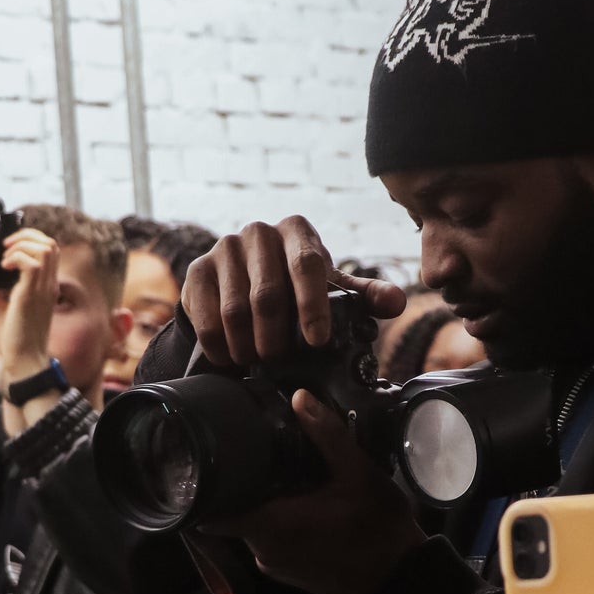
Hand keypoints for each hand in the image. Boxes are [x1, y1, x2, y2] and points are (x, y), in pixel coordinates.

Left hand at [0, 227, 59, 387]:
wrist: (24, 361)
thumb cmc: (17, 342)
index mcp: (44, 287)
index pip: (48, 250)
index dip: (29, 240)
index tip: (7, 249)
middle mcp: (47, 285)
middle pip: (50, 243)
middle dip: (26, 236)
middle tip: (6, 247)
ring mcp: (43, 289)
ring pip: (44, 248)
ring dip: (21, 245)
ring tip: (5, 257)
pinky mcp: (32, 295)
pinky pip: (31, 263)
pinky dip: (15, 258)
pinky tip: (3, 267)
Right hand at [181, 216, 404, 364]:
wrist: (242, 282)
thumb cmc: (296, 287)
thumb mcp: (332, 290)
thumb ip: (364, 297)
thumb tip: (396, 302)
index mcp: (297, 231)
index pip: (307, 265)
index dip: (312, 306)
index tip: (316, 340)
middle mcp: (259, 232)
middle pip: (268, 294)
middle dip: (276, 337)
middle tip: (280, 360)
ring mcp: (224, 248)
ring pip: (235, 310)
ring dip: (247, 345)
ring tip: (256, 362)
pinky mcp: (197, 270)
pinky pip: (207, 316)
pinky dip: (220, 345)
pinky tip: (230, 358)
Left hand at [200, 391, 425, 593]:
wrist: (399, 580)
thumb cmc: (379, 529)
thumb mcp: (358, 474)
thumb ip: (327, 435)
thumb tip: (301, 398)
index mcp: (271, 525)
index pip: (212, 512)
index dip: (207, 488)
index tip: (212, 464)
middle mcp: (264, 551)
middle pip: (235, 514)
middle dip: (245, 489)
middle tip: (261, 459)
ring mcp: (276, 566)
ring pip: (254, 528)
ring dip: (265, 507)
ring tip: (286, 480)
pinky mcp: (290, 575)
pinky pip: (272, 543)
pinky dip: (279, 525)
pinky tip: (304, 507)